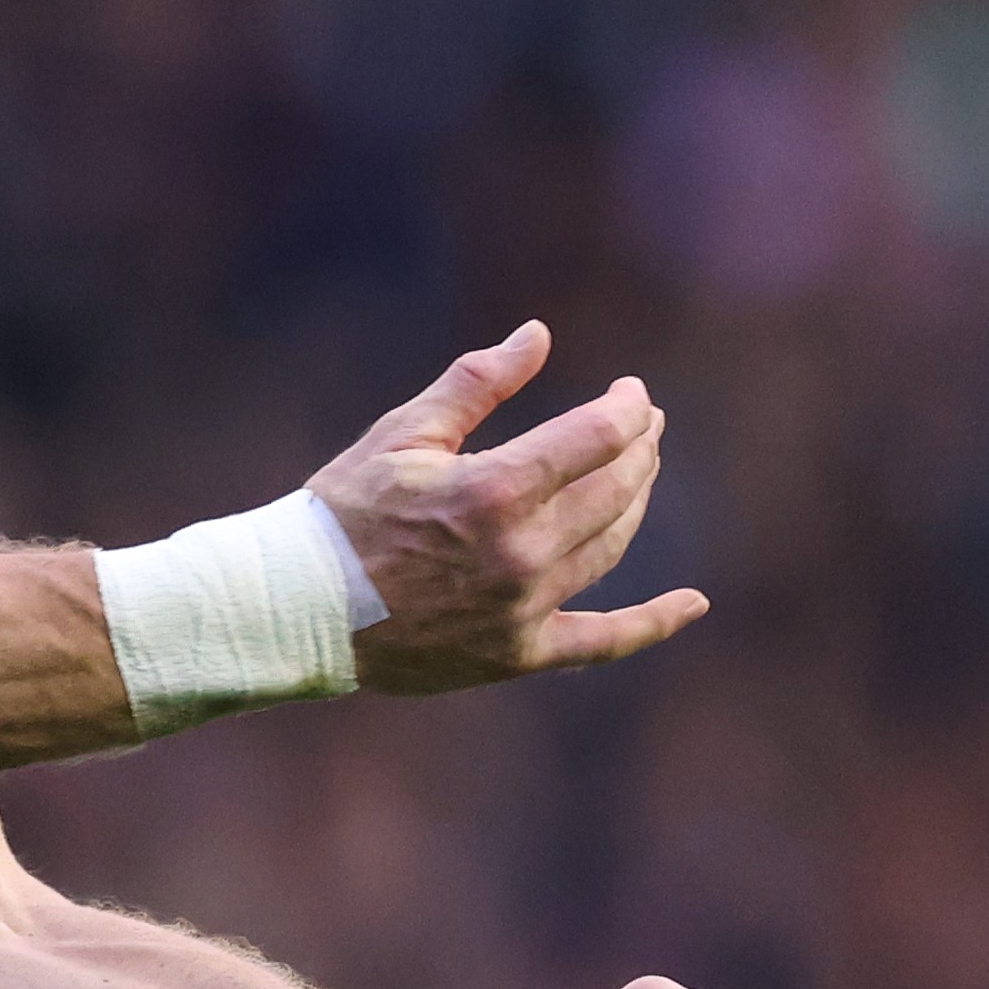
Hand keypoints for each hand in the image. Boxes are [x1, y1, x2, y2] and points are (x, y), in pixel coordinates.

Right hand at [309, 323, 705, 694]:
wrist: (296, 609)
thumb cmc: (343, 511)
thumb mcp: (406, 432)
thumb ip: (479, 383)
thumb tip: (538, 334)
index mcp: (497, 489)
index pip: (598, 437)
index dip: (627, 409)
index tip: (632, 394)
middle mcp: (523, 552)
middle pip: (615, 489)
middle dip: (638, 448)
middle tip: (644, 425)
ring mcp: (525, 608)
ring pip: (610, 546)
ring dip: (635, 503)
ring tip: (640, 473)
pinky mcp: (519, 654)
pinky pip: (602, 642)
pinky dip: (652, 623)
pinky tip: (692, 603)